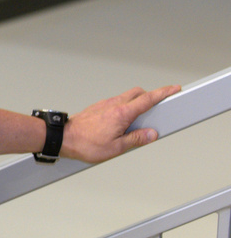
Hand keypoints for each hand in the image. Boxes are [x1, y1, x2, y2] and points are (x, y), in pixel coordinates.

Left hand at [61, 85, 180, 163]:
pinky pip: (116, 102)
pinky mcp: (98, 107)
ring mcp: (105, 104)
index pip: (148, 99)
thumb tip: (151, 134)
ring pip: (126, 97)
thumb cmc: (85, 144)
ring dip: (136, 103)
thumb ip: (136, 139)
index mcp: (122, 113)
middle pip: (138, 93)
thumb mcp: (116, 148)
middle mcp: (114, 104)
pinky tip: (122, 121)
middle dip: (151, 97)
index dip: (163, 93)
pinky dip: (124, 107)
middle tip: (158, 107)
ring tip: (138, 120)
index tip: (174, 89)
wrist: (63, 138)